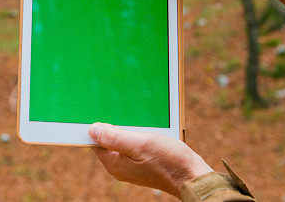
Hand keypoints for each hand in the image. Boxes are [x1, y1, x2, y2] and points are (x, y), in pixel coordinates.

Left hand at [89, 123, 212, 197]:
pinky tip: (144, 126)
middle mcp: (120, 166)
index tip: (97, 111)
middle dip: (112, 125)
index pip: (94, 142)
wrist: (192, 175)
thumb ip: (115, 138)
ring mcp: (132, 165)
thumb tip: (92, 130)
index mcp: (115, 164)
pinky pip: (133, 144)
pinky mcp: (142, 162)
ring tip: (134, 118)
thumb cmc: (168, 161)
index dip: (95, 126)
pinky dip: (136, 134)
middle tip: (118, 109)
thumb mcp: (140, 144)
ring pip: (122, 140)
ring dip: (126, 128)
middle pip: (108, 140)